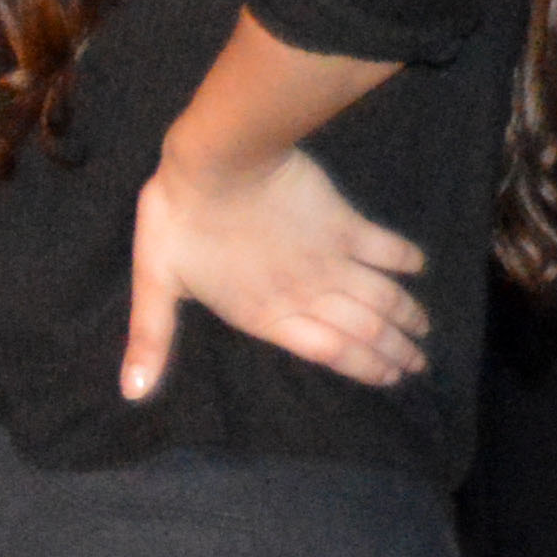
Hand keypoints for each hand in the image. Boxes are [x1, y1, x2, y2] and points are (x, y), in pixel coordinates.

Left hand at [125, 139, 427, 400]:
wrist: (218, 163)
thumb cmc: (178, 222)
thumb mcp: (154, 284)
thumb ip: (152, 339)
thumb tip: (131, 393)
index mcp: (264, 315)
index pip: (328, 352)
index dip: (364, 368)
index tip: (391, 379)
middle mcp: (306, 294)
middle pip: (363, 330)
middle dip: (396, 351)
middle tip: (419, 365)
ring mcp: (330, 259)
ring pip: (381, 296)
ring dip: (408, 316)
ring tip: (426, 332)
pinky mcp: (344, 222)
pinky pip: (385, 247)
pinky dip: (405, 259)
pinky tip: (417, 268)